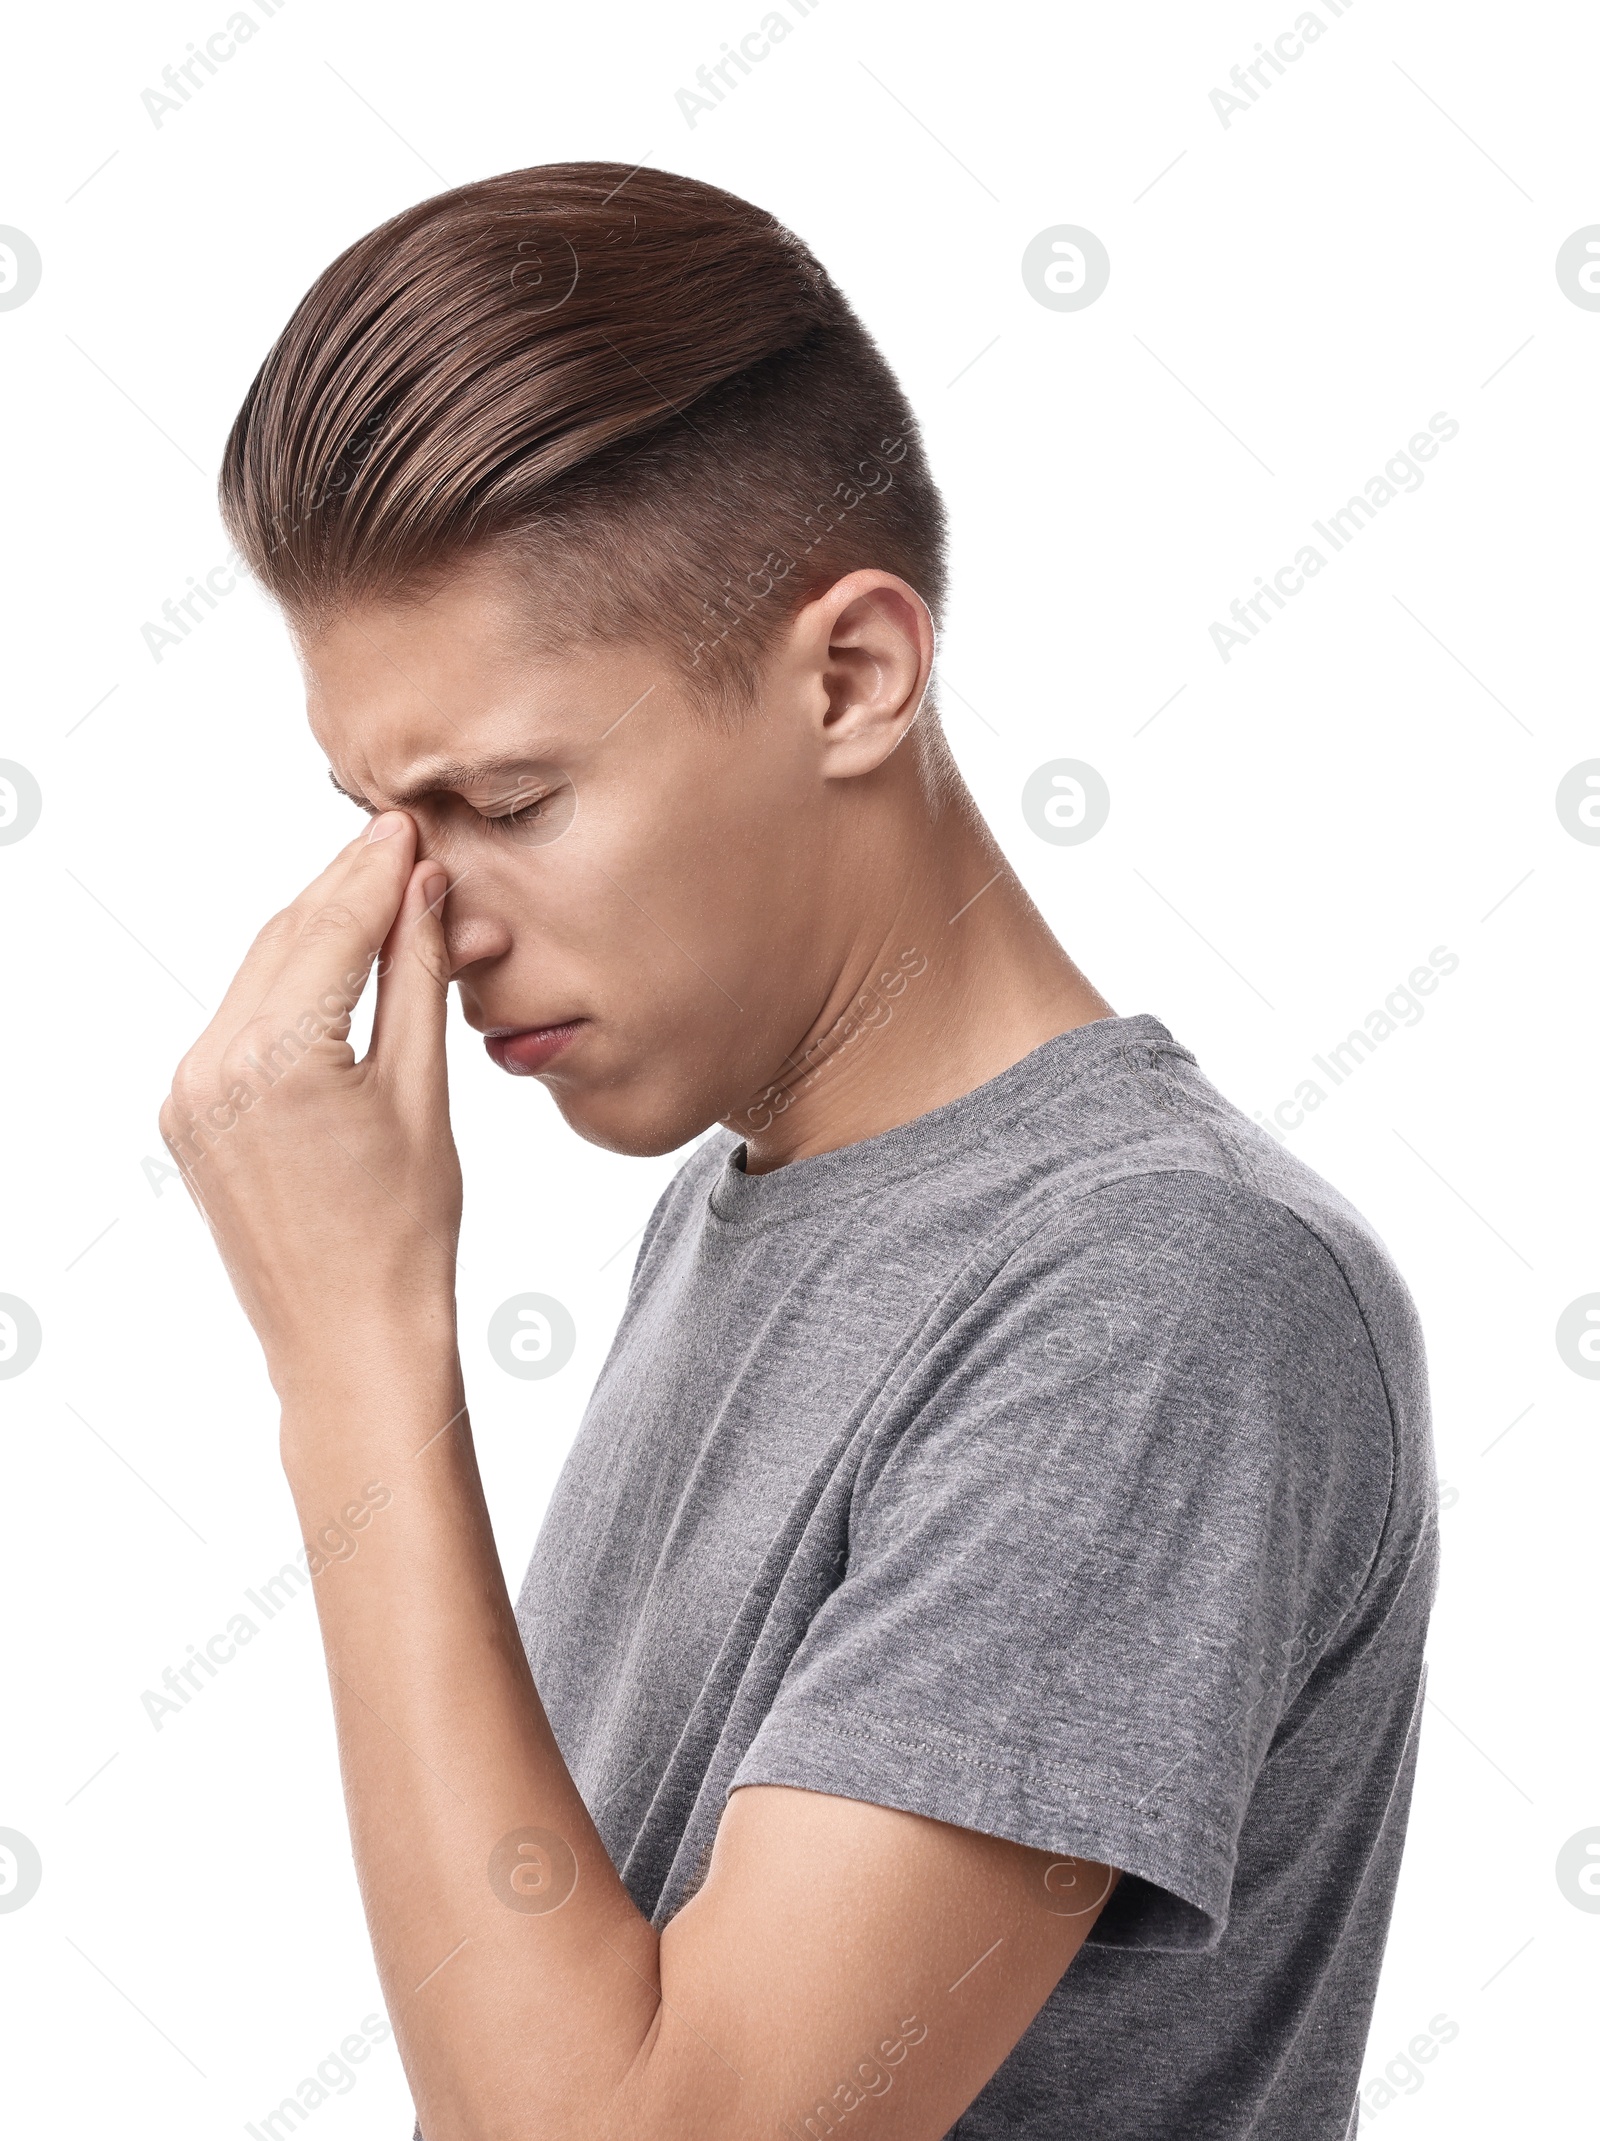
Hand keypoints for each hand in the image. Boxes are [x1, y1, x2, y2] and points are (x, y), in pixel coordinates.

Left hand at [159, 812, 460, 1398]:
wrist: (349, 1340)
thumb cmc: (404, 1235)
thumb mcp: (423, 1093)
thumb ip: (414, 979)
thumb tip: (421, 889)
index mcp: (275, 1059)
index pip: (332, 928)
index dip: (377, 870)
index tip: (410, 824)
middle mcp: (212, 1066)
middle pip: (286, 939)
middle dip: (346, 887)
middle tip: (402, 842)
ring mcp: (189, 1092)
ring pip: (261, 974)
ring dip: (317, 929)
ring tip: (380, 892)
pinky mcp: (189, 1116)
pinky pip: (242, 1022)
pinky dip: (290, 984)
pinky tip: (336, 962)